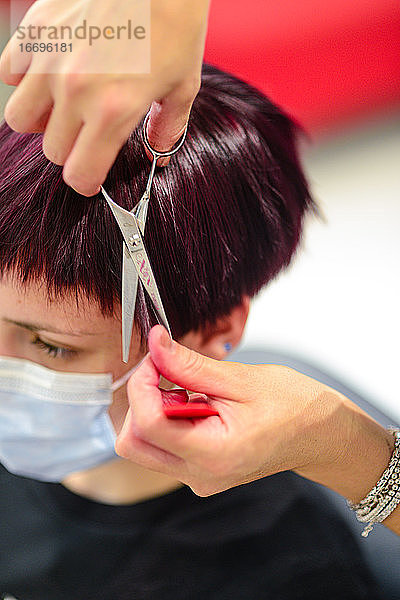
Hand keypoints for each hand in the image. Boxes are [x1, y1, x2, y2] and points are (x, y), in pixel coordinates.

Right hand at [0, 0, 209, 194]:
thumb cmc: (176, 24)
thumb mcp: (183, 86)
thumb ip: (166, 130)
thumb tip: (157, 158)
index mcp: (114, 111)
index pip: (79, 173)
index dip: (86, 180)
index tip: (92, 173)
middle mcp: (75, 91)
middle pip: (52, 150)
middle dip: (71, 148)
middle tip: (88, 131)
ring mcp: (50, 60)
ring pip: (20, 119)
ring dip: (41, 120)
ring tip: (64, 105)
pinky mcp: (36, 31)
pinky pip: (8, 73)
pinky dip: (24, 79)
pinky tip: (51, 71)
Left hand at [116, 325, 363, 496]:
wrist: (322, 436)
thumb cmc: (295, 406)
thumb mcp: (242, 378)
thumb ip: (191, 365)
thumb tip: (155, 344)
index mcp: (214, 454)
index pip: (148, 423)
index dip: (142, 383)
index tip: (156, 356)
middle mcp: (200, 475)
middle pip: (133, 442)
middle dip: (141, 400)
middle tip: (168, 370)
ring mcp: (198, 477)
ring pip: (143, 445)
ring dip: (153, 409)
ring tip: (192, 389)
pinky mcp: (199, 472)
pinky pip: (162, 447)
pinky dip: (167, 419)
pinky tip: (196, 402)